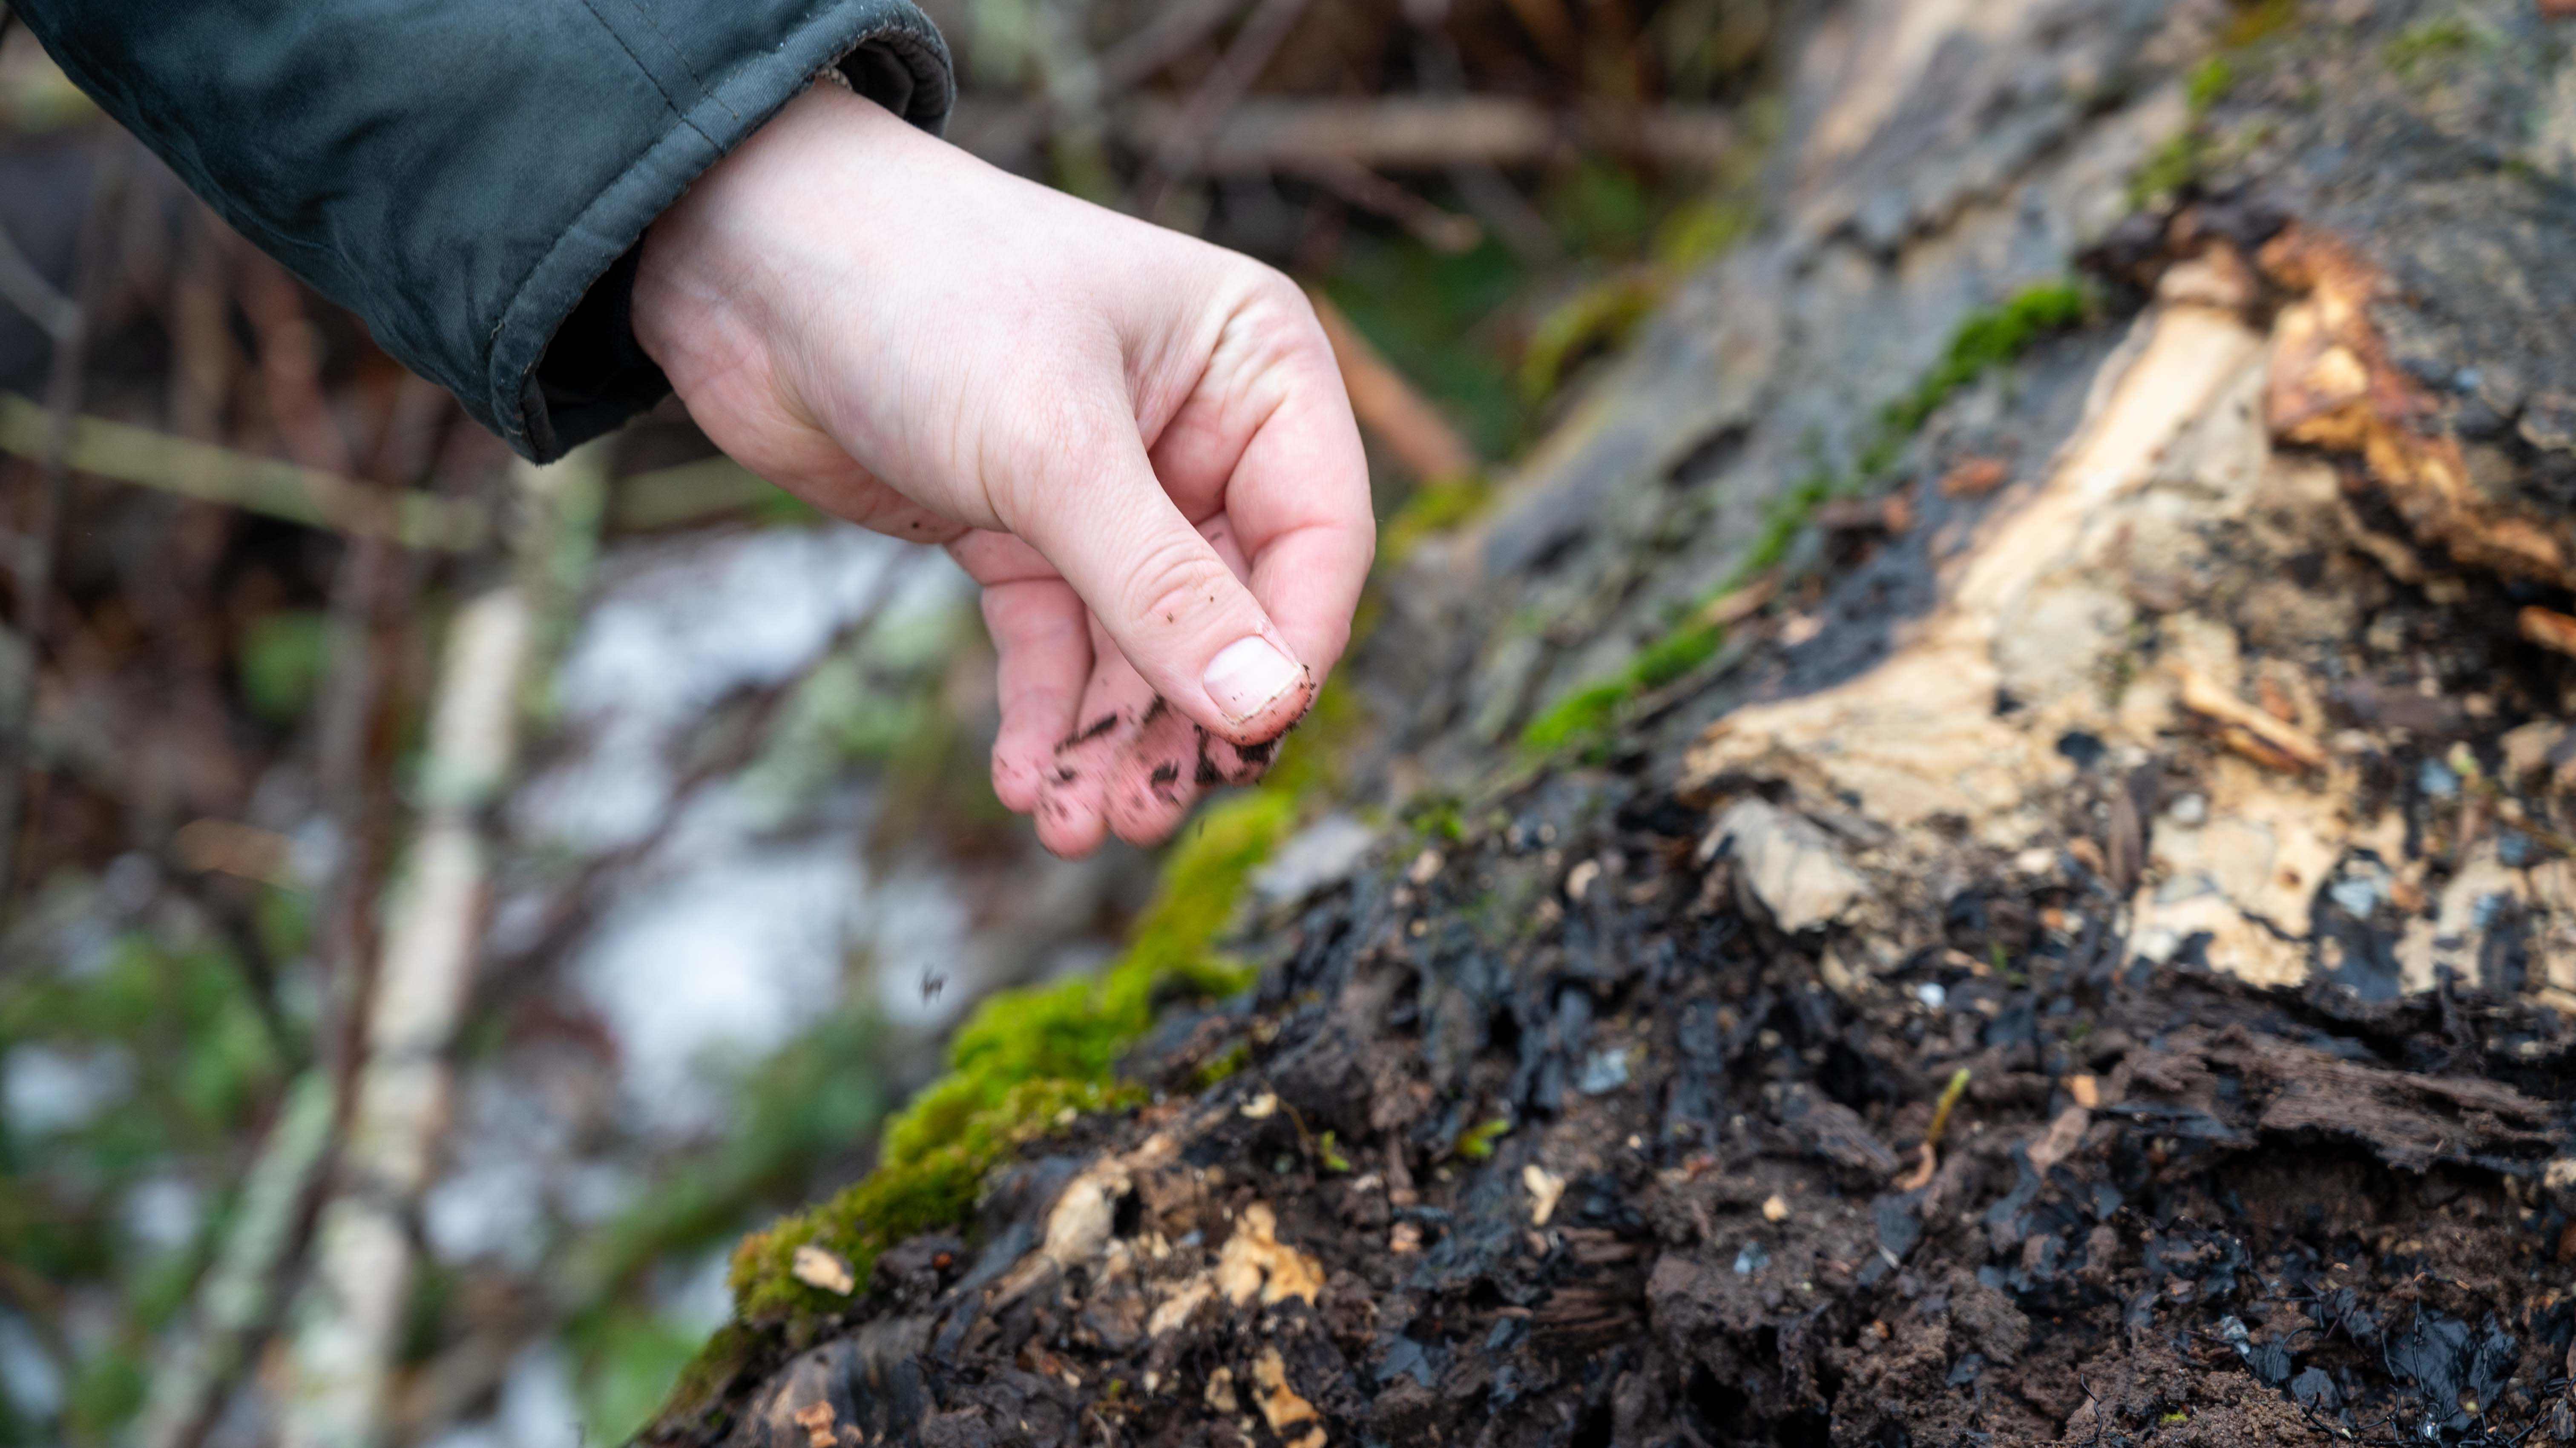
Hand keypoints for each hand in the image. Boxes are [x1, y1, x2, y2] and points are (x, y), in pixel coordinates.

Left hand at [632, 86, 1373, 855]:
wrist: (743, 266)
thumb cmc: (920, 300)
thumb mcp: (1053, 449)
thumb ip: (1160, 588)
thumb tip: (1263, 711)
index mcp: (1256, 366)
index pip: (1317, 536)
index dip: (1288, 649)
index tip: (1247, 747)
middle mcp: (1201, 429)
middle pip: (1232, 612)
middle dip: (1183, 721)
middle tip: (1140, 817)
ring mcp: (1112, 486)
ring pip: (1142, 647)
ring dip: (1111, 742)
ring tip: (1075, 830)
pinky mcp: (1024, 528)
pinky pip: (1059, 645)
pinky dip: (1046, 717)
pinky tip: (1026, 785)